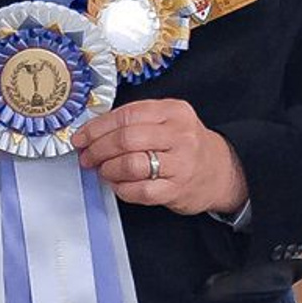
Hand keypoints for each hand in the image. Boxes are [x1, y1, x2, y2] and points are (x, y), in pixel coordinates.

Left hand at [70, 99, 246, 214]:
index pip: (127, 115)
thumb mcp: (167, 121)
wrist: (220, 170)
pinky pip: (140, 191)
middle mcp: (179, 134)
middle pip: (126, 139)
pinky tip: (118, 185)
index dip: (97, 127)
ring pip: (131, 165)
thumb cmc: (184, 145)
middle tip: (88, 157)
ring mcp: (180, 163)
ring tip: (104, 170)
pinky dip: (122, 189)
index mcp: (173, 111)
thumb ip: (135, 121)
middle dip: (98, 149)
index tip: (82, 137)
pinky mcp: (177, 189)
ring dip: (108, 169)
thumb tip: (92, 133)